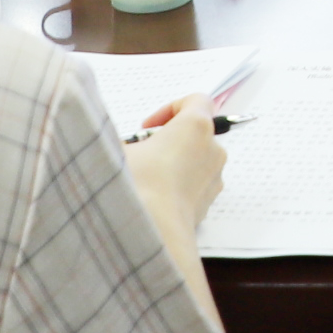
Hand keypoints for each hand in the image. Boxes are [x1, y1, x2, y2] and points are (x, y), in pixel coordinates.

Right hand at [127, 95, 228, 225]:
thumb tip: (122, 144)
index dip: (170, 108)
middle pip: (194, 133)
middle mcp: (213, 149)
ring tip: (143, 178)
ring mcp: (215, 177)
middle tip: (140, 154)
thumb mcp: (118, 150)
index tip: (147, 128)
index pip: (196, 100)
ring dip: (171, 164)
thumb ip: (123, 138)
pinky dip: (176, 185)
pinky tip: (151, 197)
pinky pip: (194, 185)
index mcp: (196, 127)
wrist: (152, 233)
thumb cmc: (137, 186)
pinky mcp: (209, 202)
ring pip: (194, 160)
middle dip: (167, 140)